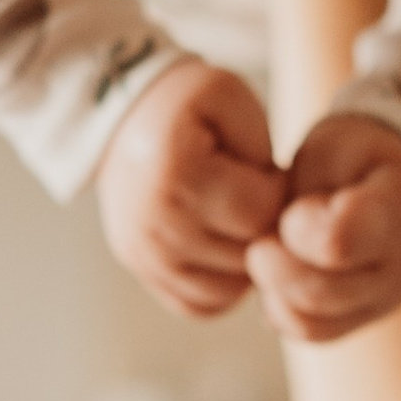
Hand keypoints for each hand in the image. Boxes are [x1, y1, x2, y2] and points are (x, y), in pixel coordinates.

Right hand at [96, 60, 288, 318]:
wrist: (123, 121)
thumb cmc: (185, 106)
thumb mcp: (228, 95)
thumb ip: (262, 144)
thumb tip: (275, 207)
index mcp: (176, 175)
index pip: (260, 212)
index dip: (277, 190)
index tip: (264, 170)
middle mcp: (153, 225)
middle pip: (248, 255)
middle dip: (265, 226)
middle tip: (254, 193)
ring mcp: (144, 257)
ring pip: (230, 290)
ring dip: (247, 258)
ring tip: (237, 217)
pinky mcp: (143, 274)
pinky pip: (203, 306)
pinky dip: (222, 284)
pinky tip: (221, 244)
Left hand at [248, 111, 400, 343]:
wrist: (388, 182)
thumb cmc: (353, 158)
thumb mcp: (332, 147)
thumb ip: (306, 190)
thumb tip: (278, 245)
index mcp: (400, 207)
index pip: (339, 243)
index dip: (297, 229)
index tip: (291, 209)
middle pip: (319, 292)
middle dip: (273, 264)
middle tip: (259, 238)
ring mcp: (386, 300)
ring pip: (312, 323)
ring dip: (274, 290)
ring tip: (271, 255)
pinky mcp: (363, 320)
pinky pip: (310, 334)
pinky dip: (280, 310)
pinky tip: (279, 279)